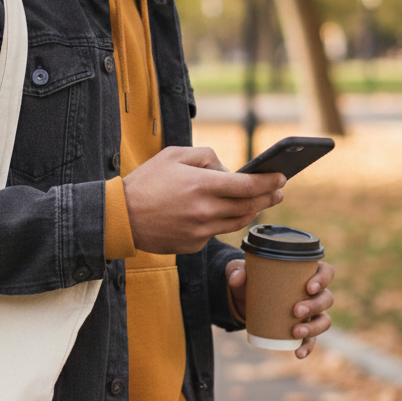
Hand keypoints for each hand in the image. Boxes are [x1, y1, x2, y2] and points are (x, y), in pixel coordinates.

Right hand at [122, 146, 284, 254]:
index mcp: (201, 185)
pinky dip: (223, 222)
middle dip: (268, 198)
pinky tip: (222, 214)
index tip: (281, 177)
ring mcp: (200, 231)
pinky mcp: (193, 245)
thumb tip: (228, 169)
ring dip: (252, 212)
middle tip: (278, 192)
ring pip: (237, 223)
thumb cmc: (146, 182)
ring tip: (258, 203)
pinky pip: (216, 233)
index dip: (268, 182)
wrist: (120, 217)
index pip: (247, 185)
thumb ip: (205, 156)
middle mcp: (204, 210)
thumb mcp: (173, 155)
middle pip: (249, 206)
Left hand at [226, 258, 334, 358]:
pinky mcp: (302, 328)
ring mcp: (310, 312)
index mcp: (305, 272)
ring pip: (324, 320)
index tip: (309, 287)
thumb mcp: (240, 270)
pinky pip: (312, 339)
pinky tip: (298, 353)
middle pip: (327, 298)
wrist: (244, 299)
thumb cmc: (250, 278)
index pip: (325, 271)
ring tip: (296, 332)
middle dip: (315, 306)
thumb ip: (236, 270)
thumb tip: (237, 279)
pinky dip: (307, 347)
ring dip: (314, 327)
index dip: (323, 279)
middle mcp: (313, 293)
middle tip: (296, 310)